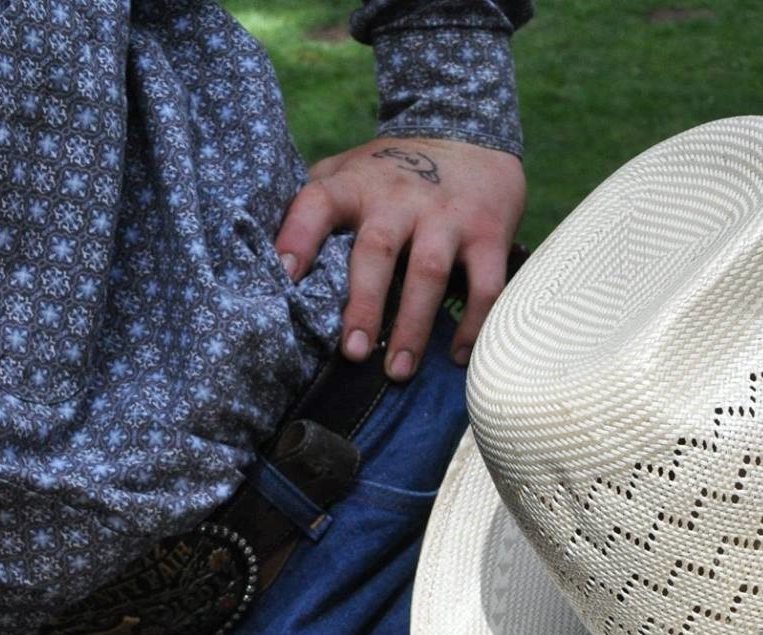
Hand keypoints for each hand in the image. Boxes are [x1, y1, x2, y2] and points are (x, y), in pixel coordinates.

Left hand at [274, 136, 525, 376]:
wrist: (470, 135)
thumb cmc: (395, 169)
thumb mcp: (351, 170)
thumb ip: (318, 201)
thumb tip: (273, 256)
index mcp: (357, 185)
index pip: (318, 202)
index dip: (298, 236)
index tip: (283, 274)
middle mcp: (400, 198)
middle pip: (377, 250)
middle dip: (364, 303)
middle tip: (353, 351)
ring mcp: (447, 216)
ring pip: (429, 273)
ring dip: (413, 326)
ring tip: (397, 371)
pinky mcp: (488, 234)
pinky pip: (485, 285)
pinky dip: (473, 324)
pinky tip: (456, 356)